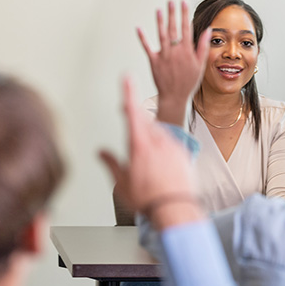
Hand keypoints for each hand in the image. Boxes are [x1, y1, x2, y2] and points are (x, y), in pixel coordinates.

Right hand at [100, 76, 203, 229]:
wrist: (175, 209)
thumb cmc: (148, 199)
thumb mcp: (121, 183)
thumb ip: (111, 164)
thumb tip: (101, 153)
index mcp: (139, 145)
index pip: (132, 112)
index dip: (128, 92)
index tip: (127, 76)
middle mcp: (158, 141)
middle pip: (145, 123)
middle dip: (137, 124)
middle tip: (133, 137)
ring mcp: (172, 146)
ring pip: (159, 133)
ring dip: (151, 140)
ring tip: (148, 163)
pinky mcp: (183, 154)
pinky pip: (171, 145)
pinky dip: (164, 150)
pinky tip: (161, 166)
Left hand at [137, 0, 210, 124]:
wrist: (174, 96)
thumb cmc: (188, 82)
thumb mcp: (200, 65)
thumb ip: (203, 46)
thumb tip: (207, 31)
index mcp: (186, 51)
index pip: (186, 28)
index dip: (185, 13)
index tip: (184, 2)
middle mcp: (174, 51)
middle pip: (173, 28)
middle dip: (172, 13)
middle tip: (171, 1)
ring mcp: (163, 55)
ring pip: (161, 35)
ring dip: (159, 21)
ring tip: (159, 9)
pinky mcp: (153, 61)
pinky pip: (147, 47)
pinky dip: (142, 38)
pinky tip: (139, 28)